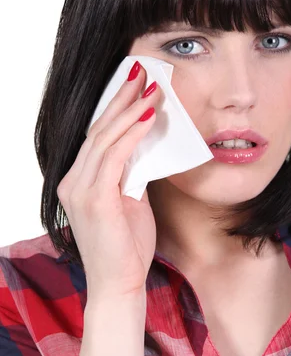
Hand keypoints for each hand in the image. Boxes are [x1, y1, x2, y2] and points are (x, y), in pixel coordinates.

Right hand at [57, 61, 160, 300]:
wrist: (119, 284)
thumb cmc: (126, 245)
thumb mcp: (129, 201)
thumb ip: (131, 173)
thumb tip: (147, 146)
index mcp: (79, 180)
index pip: (97, 135)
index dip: (115, 107)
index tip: (134, 83)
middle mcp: (72, 180)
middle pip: (98, 129)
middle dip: (122, 97)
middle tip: (142, 71)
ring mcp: (79, 189)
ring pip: (105, 138)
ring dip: (131, 109)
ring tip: (152, 87)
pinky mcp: (94, 198)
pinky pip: (115, 156)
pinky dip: (132, 133)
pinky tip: (150, 116)